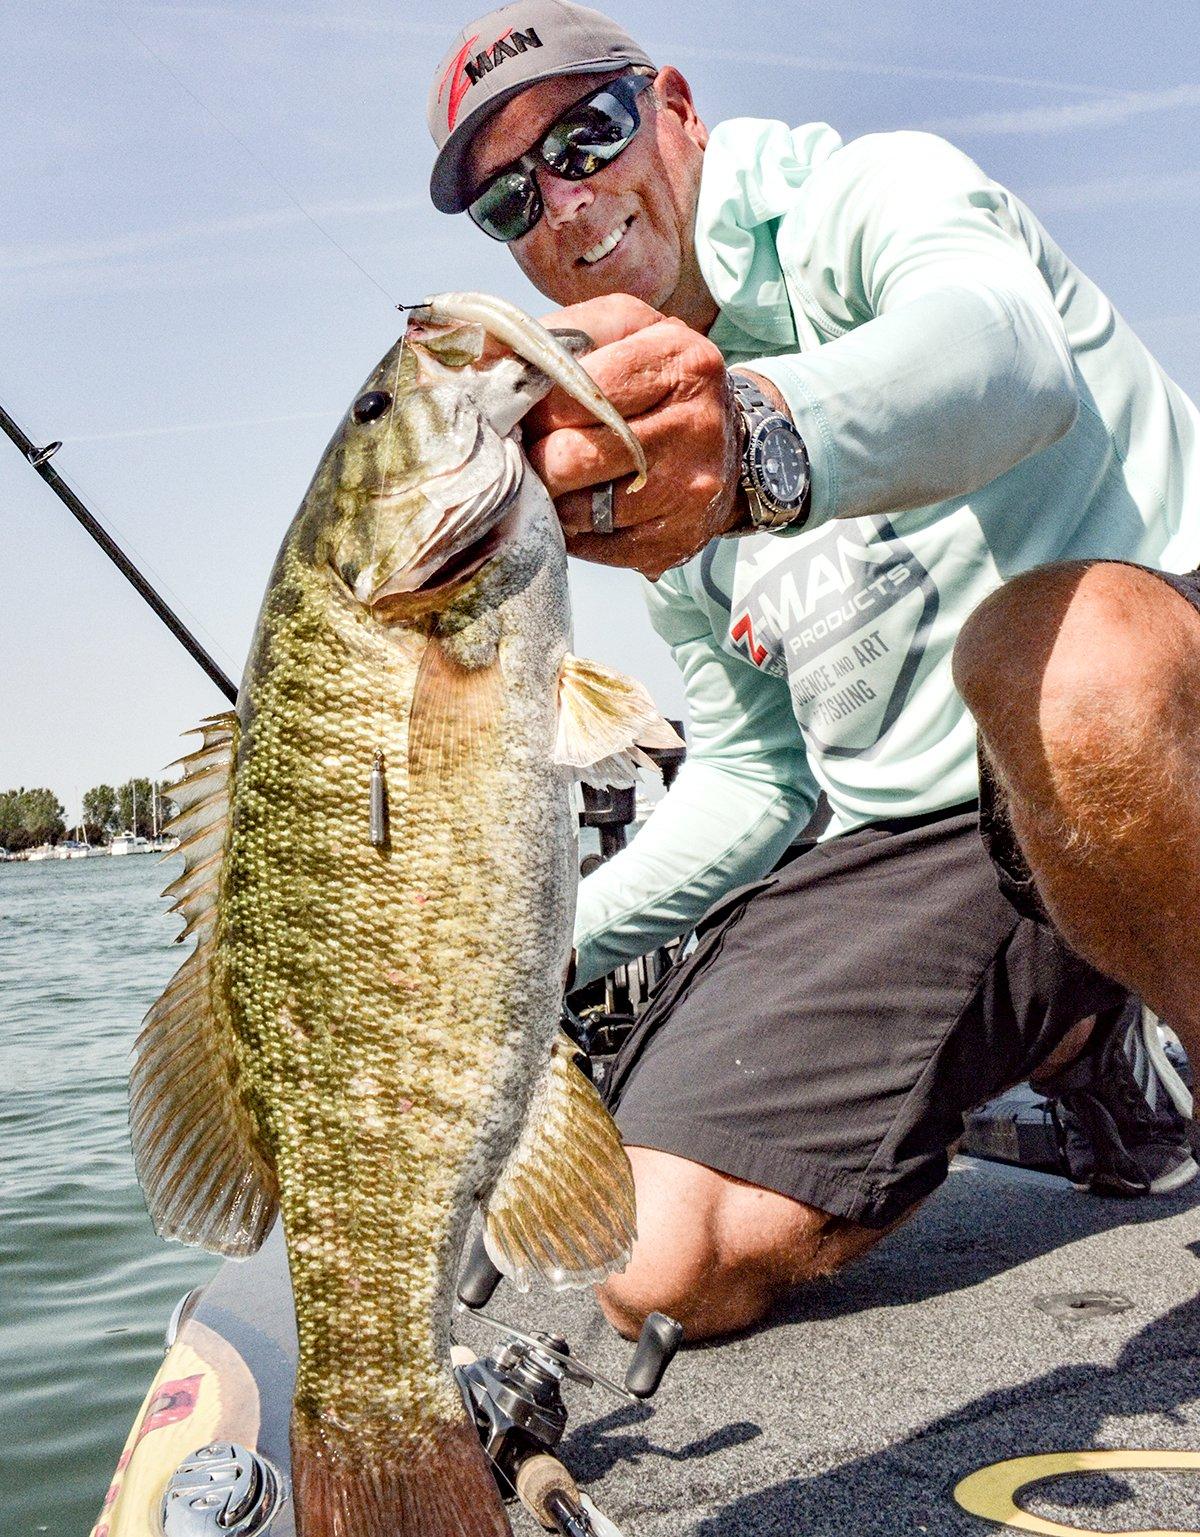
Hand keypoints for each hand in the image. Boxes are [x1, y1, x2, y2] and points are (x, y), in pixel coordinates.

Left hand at [525, 295, 745, 579]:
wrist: (730, 446)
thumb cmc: (657, 382)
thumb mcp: (622, 334)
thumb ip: (558, 335)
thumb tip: (482, 356)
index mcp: (679, 358)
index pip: (576, 388)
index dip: (533, 404)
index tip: (519, 408)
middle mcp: (694, 424)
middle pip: (571, 455)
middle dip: (533, 454)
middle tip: (525, 448)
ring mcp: (688, 490)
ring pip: (576, 508)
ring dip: (548, 496)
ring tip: (549, 477)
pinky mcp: (675, 542)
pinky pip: (594, 546)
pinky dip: (571, 530)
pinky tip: (576, 508)